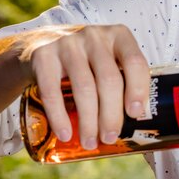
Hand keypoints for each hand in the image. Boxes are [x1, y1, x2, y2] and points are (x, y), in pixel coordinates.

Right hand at [14, 25, 149, 148]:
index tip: (135, 114)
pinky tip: (65, 134)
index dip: (138, 89)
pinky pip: (52, 91)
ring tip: (90, 142)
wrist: (41, 44)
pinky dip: (59, 116)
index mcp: (119, 36)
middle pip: (109, 79)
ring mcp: (67, 44)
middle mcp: (94, 36)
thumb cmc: (87, 58)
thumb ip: (124, 80)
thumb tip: (136, 122)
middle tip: (110, 137)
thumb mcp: (109, 58)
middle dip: (112, 114)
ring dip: (88, 120)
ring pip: (84, 87)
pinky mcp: (43, 56)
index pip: (135, 62)